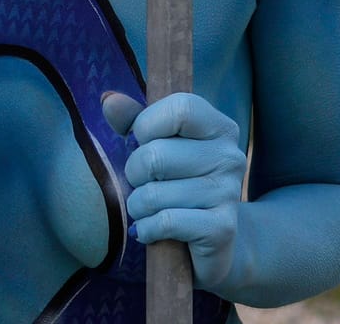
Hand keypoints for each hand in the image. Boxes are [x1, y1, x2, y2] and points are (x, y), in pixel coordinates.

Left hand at [103, 91, 246, 290]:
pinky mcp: (222, 228)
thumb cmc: (176, 182)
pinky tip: (152, 229)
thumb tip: (109, 100)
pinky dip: (147, 228)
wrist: (214, 239)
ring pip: (153, 194)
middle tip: (144, 183)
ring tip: (150, 209)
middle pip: (155, 154)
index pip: (180, 108)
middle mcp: (230, 157)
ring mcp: (228, 193)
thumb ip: (132, 120)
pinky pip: (165, 222)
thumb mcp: (155, 144)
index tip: (144, 140)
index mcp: (218, 128)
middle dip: (134, 173)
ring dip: (138, 206)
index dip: (147, 124)